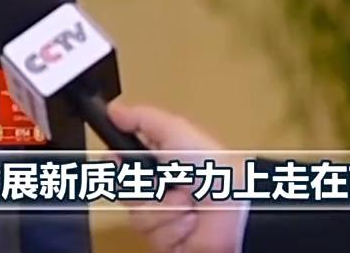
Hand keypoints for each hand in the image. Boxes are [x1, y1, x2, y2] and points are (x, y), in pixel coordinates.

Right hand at [108, 103, 249, 252]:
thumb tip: (113, 110)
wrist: (236, 212)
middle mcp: (160, 190)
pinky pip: (152, 234)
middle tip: (160, 184)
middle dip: (143, 187)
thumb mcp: (176, 132)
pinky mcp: (167, 241)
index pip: (123, 164)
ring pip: (136, 214)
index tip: (115, 160)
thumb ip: (142, 119)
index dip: (116, 163)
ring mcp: (163, 218)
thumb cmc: (211, 168)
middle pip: (125, 190)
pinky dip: (172, 227)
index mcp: (162, 162)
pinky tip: (190, 222)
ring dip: (161, 208)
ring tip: (186, 204)